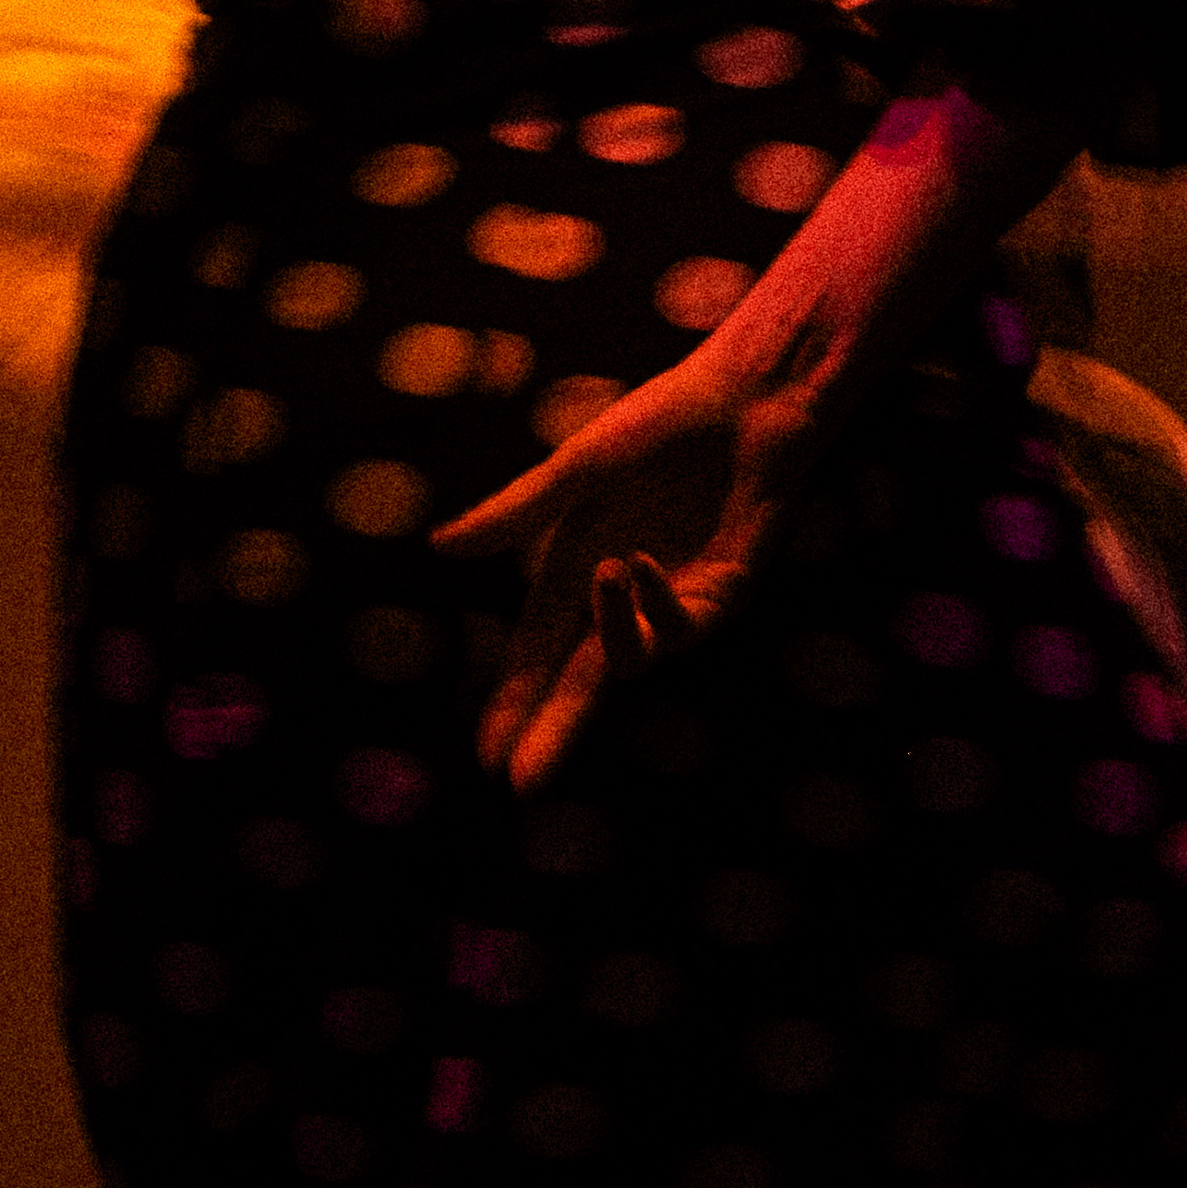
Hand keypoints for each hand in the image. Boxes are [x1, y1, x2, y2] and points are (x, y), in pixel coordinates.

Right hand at [430, 342, 783, 786]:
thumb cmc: (660, 423)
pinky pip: (679, 627)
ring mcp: (671, 602)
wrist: (746, 404)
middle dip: (550, 730)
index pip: (536, 653)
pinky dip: (657, 603)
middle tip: (519, 783)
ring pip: (629, 659)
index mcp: (574, 566)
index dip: (514, 703)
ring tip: (611, 569)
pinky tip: (645, 560)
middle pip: (578, 683)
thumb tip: (440, 550)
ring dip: (613, 630)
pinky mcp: (720, 597)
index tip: (487, 757)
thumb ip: (516, 514)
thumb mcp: (578, 468)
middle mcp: (619, 595)